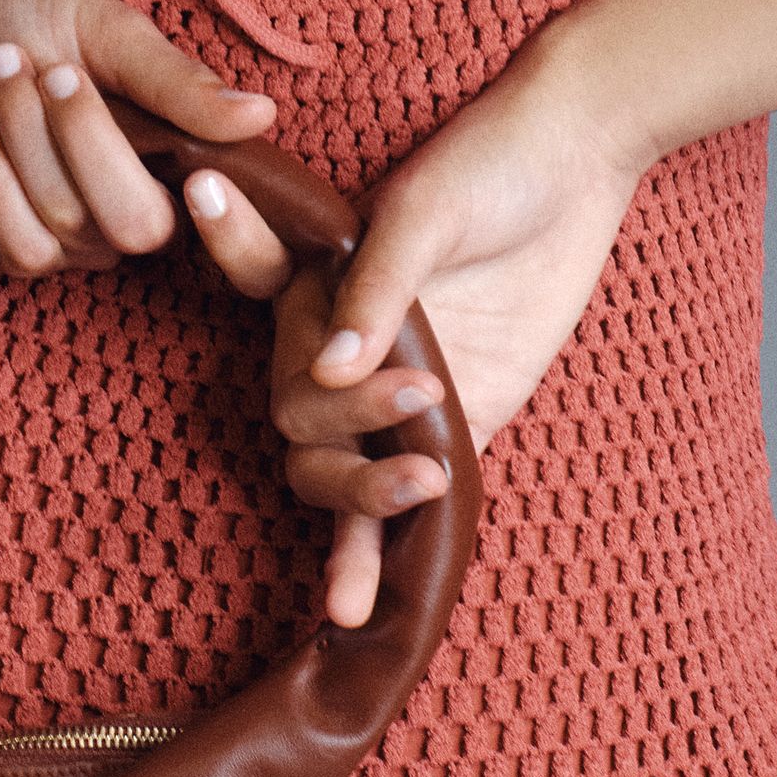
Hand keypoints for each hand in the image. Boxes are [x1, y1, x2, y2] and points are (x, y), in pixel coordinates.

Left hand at [0, 0, 281, 273]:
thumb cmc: (41, 18)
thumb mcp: (115, 35)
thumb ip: (180, 84)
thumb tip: (262, 114)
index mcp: (184, 154)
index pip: (223, 214)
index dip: (227, 222)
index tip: (196, 175)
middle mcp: (142, 207)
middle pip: (136, 224)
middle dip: (84, 140)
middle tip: (53, 72)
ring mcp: (82, 237)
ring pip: (66, 223)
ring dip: (24, 140)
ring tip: (2, 68)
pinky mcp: (23, 248)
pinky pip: (20, 247)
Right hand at [181, 46, 645, 626]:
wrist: (577, 168)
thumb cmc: (492, 168)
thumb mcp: (429, 212)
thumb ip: (377, 288)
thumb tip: (328, 368)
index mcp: (318, 274)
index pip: (252, 276)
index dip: (225, 243)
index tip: (199, 190)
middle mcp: (342, 340)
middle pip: (298, 412)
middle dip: (346, 418)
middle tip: (422, 389)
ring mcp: (391, 395)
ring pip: (332, 470)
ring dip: (360, 492)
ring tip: (419, 481)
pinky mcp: (449, 432)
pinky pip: (393, 506)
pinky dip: (365, 556)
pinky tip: (348, 608)